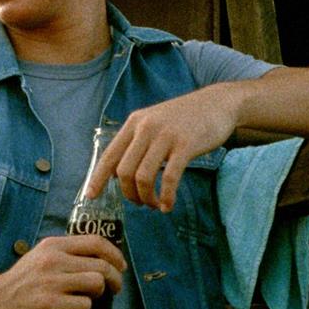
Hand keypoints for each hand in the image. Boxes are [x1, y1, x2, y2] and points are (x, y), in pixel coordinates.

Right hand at [0, 233, 125, 308]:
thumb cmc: (24, 281)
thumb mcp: (40, 256)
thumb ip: (65, 253)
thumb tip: (100, 258)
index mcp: (53, 245)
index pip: (95, 242)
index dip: (115, 254)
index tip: (121, 265)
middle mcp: (53, 260)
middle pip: (101, 265)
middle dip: (115, 278)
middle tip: (115, 288)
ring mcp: (52, 282)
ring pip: (96, 283)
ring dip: (99, 293)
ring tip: (91, 297)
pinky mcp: (50, 303)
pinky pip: (84, 305)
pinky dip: (85, 308)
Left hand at [86, 85, 240, 210]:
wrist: (217, 103)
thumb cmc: (184, 118)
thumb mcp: (154, 122)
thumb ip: (136, 143)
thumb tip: (116, 172)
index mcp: (134, 123)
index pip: (109, 155)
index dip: (97, 178)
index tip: (91, 196)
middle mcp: (146, 128)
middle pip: (124, 171)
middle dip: (129, 194)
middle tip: (140, 203)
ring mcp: (165, 136)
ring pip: (143, 177)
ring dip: (147, 198)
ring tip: (155, 205)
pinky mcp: (185, 145)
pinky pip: (170, 178)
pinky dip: (167, 197)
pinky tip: (168, 205)